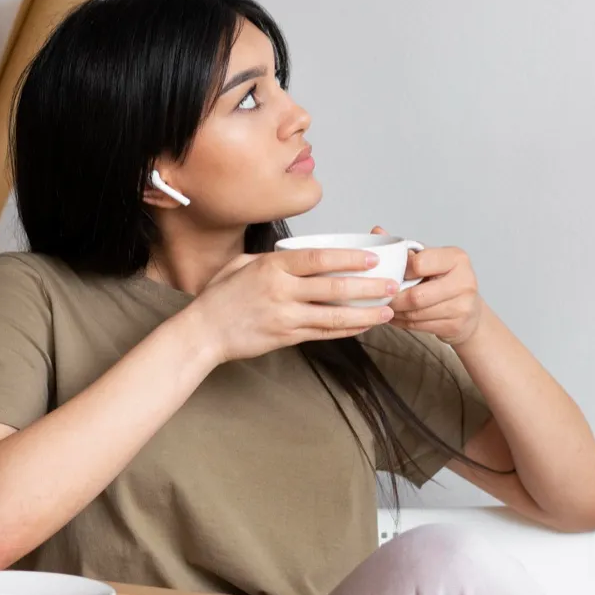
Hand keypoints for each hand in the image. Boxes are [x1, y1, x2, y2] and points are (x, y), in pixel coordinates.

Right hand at [181, 248, 399, 364]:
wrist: (203, 333)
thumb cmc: (219, 297)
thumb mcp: (241, 265)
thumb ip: (271, 260)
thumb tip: (297, 257)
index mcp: (272, 267)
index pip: (319, 259)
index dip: (349, 259)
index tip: (371, 260)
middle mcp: (282, 291)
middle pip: (334, 288)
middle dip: (368, 287)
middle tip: (391, 285)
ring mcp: (286, 317)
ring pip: (334, 315)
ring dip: (365, 314)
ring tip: (387, 311)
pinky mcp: (287, 338)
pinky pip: (324, 333)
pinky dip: (346, 330)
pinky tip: (363, 326)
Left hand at [372, 226, 483, 346]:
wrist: (470, 310)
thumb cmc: (444, 280)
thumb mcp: (429, 259)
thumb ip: (404, 248)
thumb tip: (377, 230)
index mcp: (456, 258)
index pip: (420, 263)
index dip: (402, 271)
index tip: (394, 274)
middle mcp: (464, 281)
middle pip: (416, 296)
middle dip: (394, 299)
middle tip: (381, 297)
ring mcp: (463, 305)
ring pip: (416, 314)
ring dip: (396, 313)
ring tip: (386, 307)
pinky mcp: (456, 325)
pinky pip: (420, 326)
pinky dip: (403, 323)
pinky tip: (396, 317)